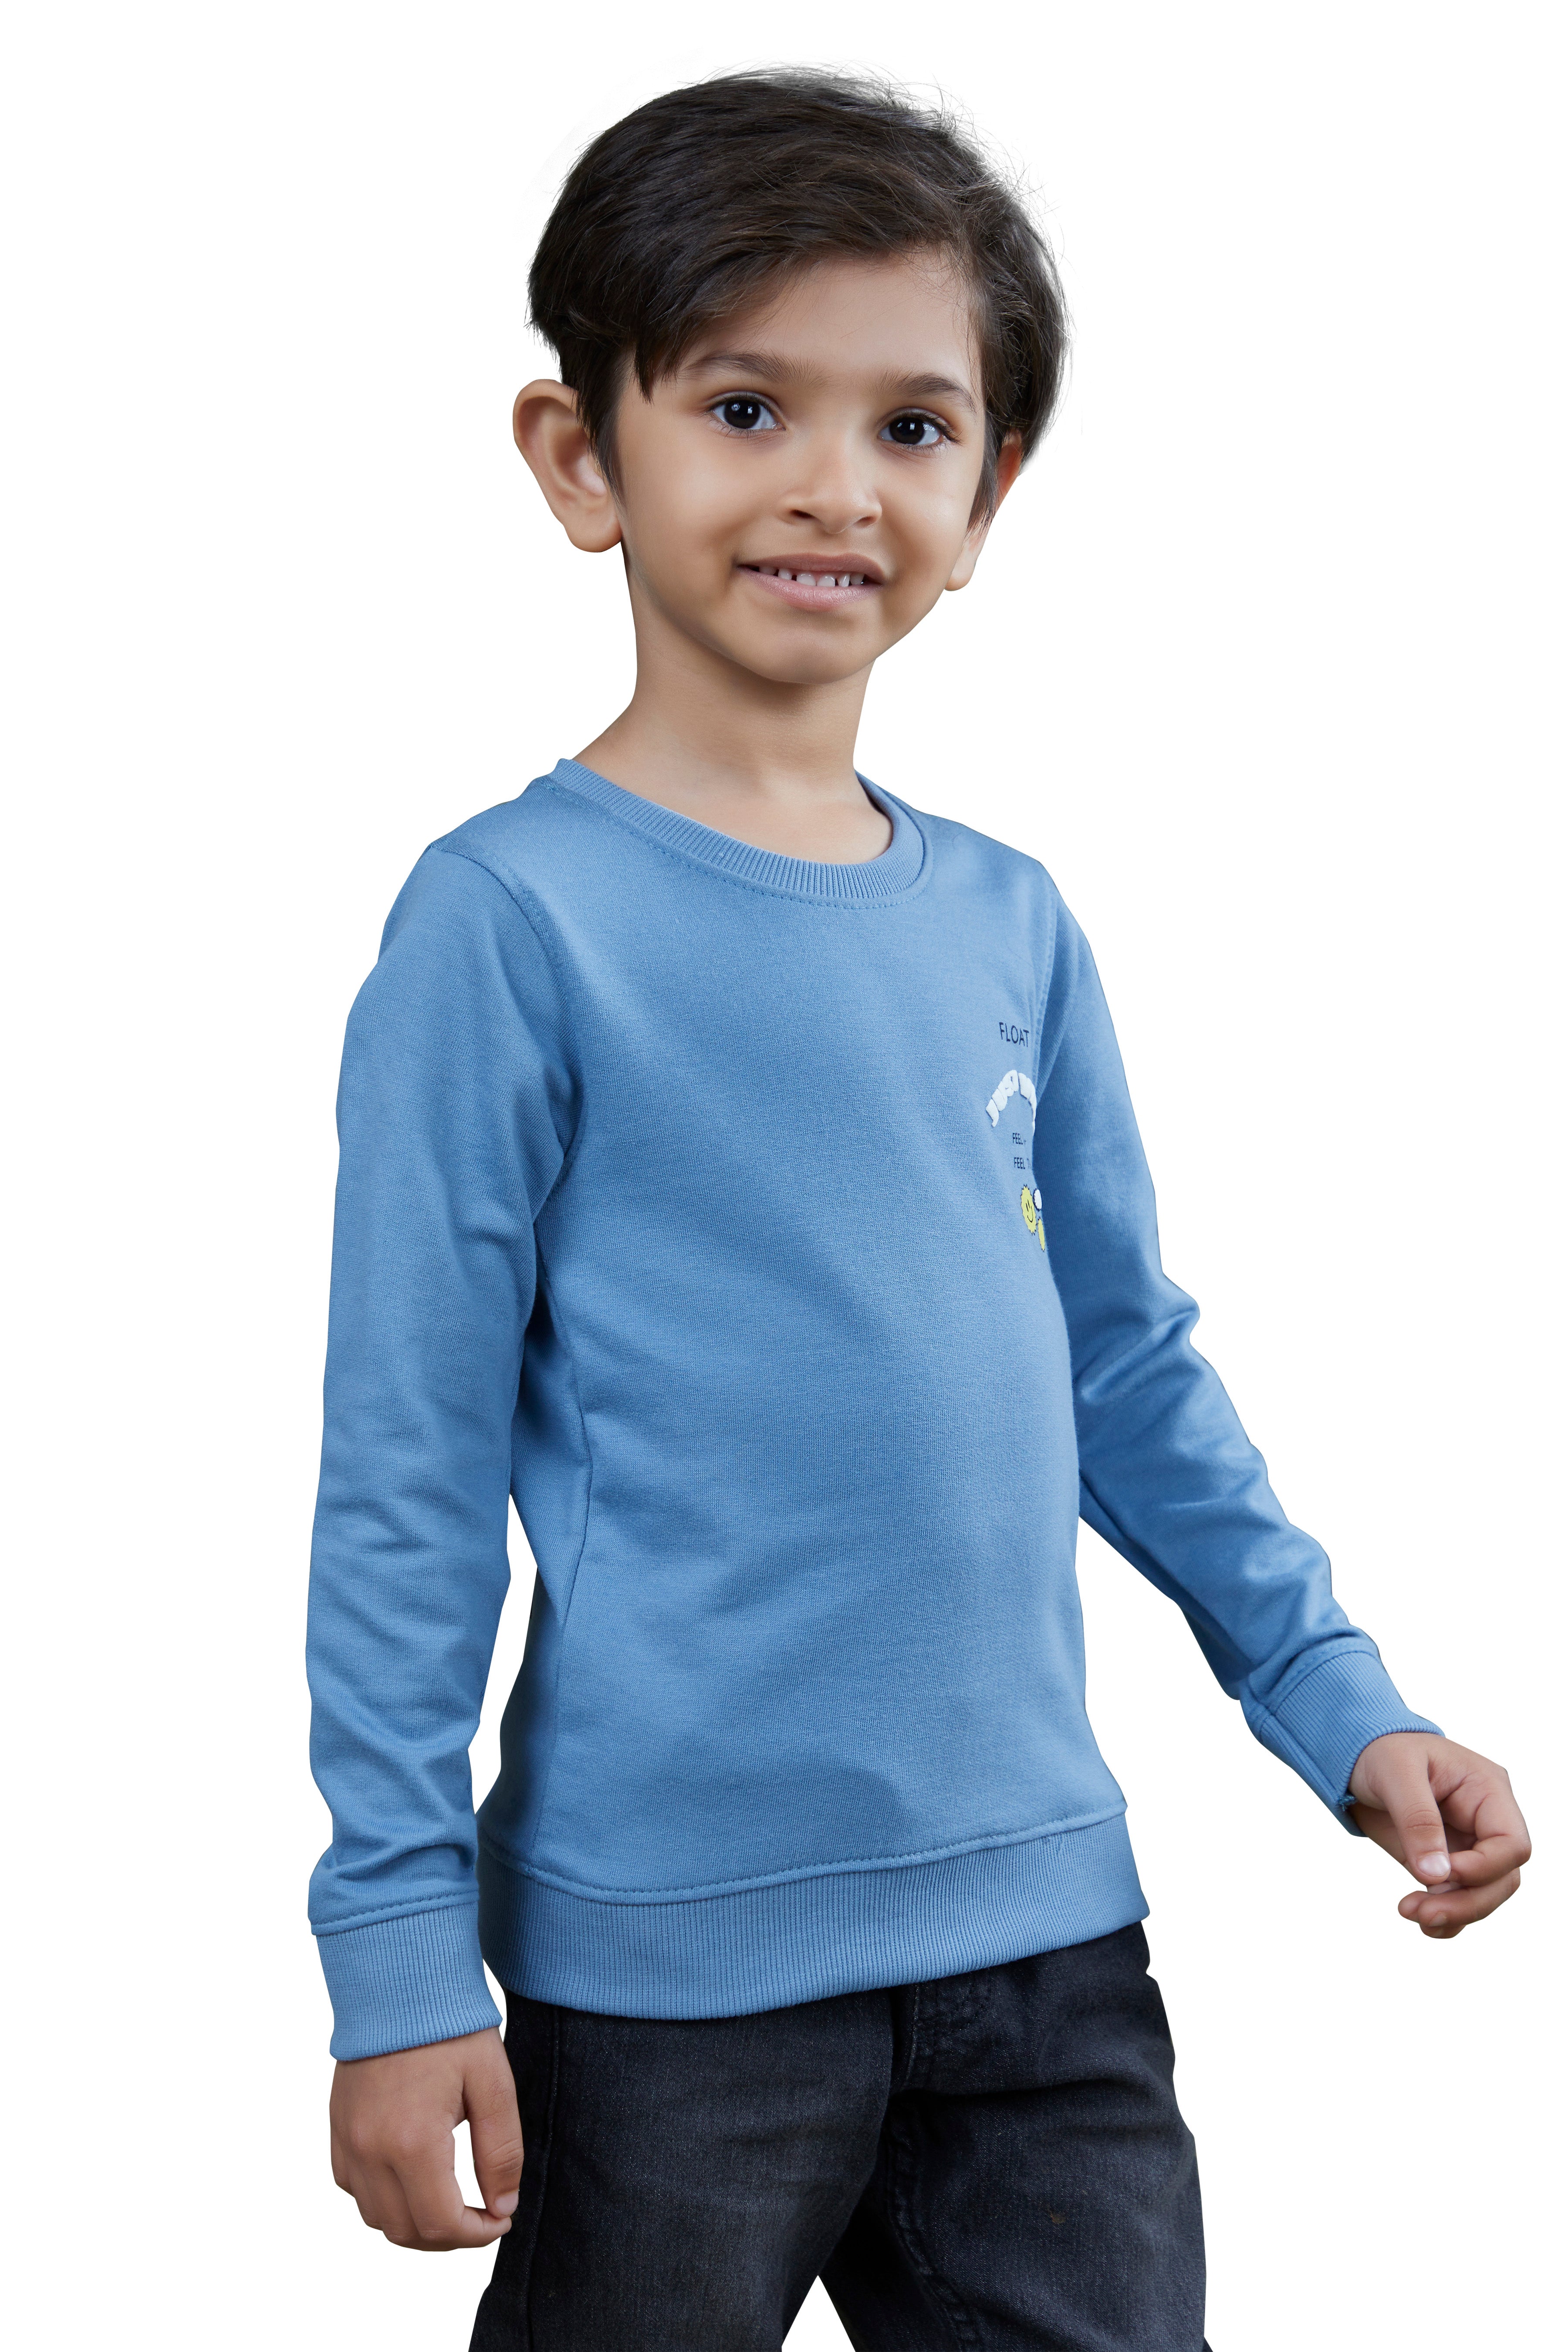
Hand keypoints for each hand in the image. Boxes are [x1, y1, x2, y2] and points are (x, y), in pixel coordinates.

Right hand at [330, 2025, 521, 2249]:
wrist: (400, 1981)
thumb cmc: (449, 2026)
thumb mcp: (492, 2085)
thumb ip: (500, 2152)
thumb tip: (502, 2208)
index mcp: (412, 2141)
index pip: (440, 2224)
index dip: (476, 2234)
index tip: (500, 2219)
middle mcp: (370, 2149)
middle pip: (405, 2230)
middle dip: (448, 2236)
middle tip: (480, 2215)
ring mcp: (347, 2140)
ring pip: (375, 2217)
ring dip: (413, 2223)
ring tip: (449, 2202)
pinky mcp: (337, 2127)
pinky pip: (352, 2187)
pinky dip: (382, 2198)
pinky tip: (411, 2179)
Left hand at [1349, 1732, 1529, 1938]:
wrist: (1356, 1756)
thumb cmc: (1381, 1750)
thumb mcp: (1396, 1773)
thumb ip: (1418, 1820)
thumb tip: (1435, 1875)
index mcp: (1486, 1790)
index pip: (1511, 1844)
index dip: (1484, 1868)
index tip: (1441, 1874)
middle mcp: (1484, 1821)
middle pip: (1502, 1877)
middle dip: (1466, 1902)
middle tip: (1420, 1911)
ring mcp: (1467, 1844)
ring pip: (1484, 1894)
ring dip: (1453, 1913)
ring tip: (1410, 1911)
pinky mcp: (1446, 1862)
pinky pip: (1460, 1898)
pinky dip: (1447, 1917)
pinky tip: (1421, 1920)